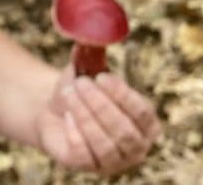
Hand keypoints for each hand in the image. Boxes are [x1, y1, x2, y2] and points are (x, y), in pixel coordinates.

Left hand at [35, 65, 160, 174]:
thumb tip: (90, 36)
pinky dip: (75, 132)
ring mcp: (113, 162)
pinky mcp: (88, 166)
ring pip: (105, 144)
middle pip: (124, 131)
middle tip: (81, 83)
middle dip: (100, 105)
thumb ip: (93, 58)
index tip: (102, 77)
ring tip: (69, 93)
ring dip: (85, 115)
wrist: (56, 109)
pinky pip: (84, 154)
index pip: (143, 113)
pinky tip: (67, 115)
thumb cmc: (81, 89)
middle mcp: (136, 147)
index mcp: (146, 123)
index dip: (123, 95)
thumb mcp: (87, 72)